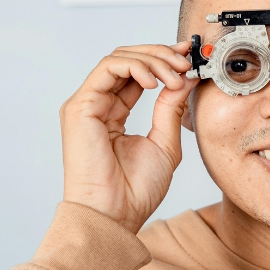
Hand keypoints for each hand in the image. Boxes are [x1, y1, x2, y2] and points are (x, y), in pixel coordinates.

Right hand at [60, 43, 197, 233]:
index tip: (189, 56)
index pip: (138, 73)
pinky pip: (108, 68)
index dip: (163, 60)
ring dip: (153, 60)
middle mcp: (99, 105)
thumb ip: (172, 108)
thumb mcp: (165, 142)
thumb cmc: (136, 190)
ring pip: (118, 58)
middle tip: (185, 60)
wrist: (116, 214)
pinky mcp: (80, 106)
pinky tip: (156, 82)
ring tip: (175, 75)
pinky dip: (136, 67)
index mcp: (115, 113)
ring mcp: (87, 104)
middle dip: (160, 54)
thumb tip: (185, 78)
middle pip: (127, 60)